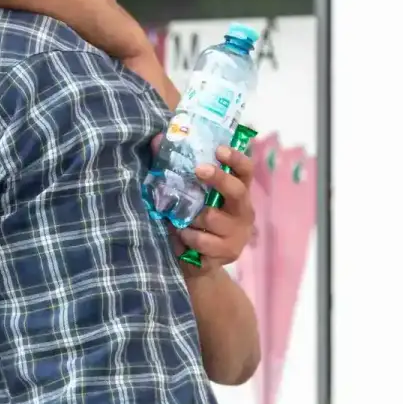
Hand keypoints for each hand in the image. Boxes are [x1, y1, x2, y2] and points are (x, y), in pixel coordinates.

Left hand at [176, 144, 256, 267]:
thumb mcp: (189, 196)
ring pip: (211, 217)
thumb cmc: (195, 221)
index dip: (236, 158)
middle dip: (219, 178)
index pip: (245, 171)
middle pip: (237, 191)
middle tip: (198, 169)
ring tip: (179, 219)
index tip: (219, 149)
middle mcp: (243, 211)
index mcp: (237, 193)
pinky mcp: (227, 253)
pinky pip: (201, 240)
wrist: (200, 264)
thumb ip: (176, 168)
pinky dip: (186, 236)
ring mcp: (238, 234)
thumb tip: (156, 139)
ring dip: (190, 216)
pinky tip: (182, 236)